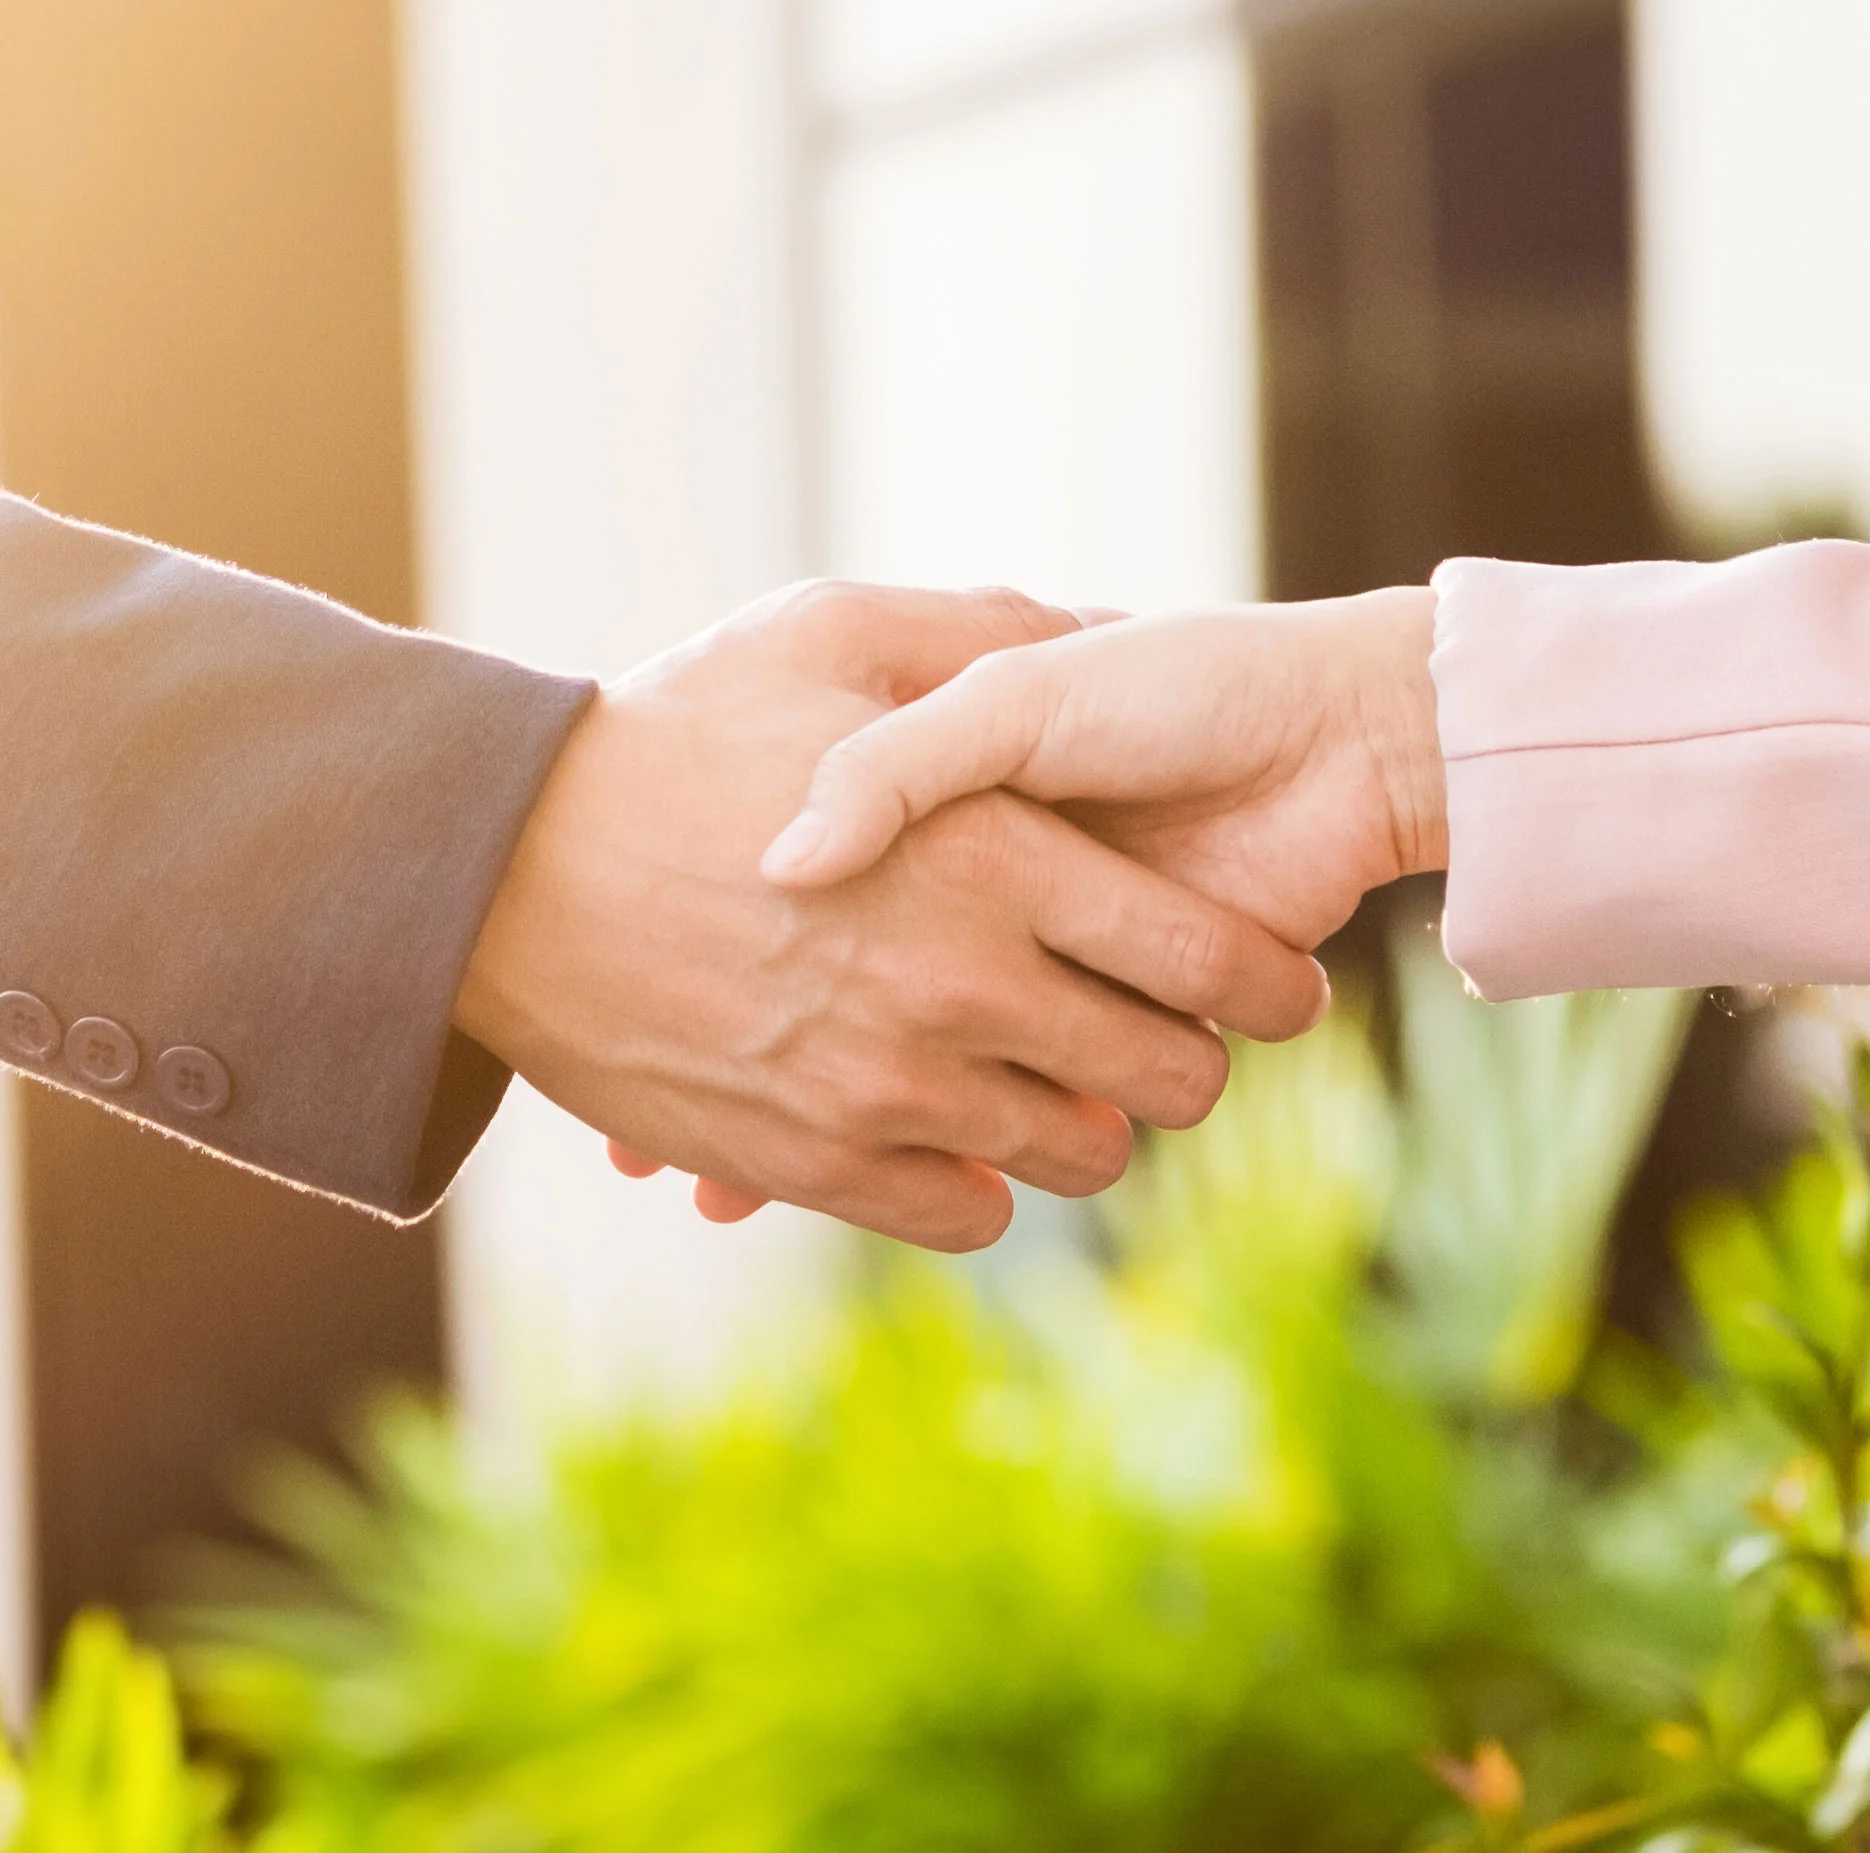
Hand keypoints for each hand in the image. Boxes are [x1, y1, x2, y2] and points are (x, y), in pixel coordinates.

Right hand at [454, 581, 1327, 1251]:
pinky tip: (955, 1123)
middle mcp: (962, 985)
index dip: (1266, 983)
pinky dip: (985, 1180)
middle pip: (1167, 1077)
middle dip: (1191, 1062)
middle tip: (1169, 1038)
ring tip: (1057, 1076)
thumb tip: (1101, 628)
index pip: (1206, 961)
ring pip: (1078, 1155)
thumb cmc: (667, 736)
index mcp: (993, 856)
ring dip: (1090, 1123)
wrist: (499, 871)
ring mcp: (890, 1089)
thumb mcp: (824, 630)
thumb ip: (980, 633)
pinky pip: (969, 1214)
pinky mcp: (818, 1164)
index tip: (1274, 986)